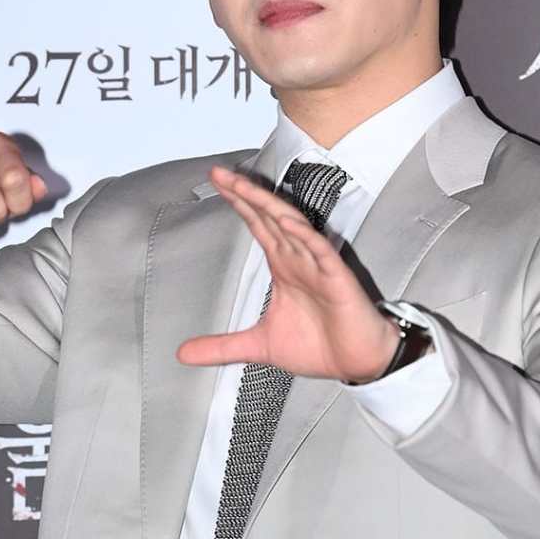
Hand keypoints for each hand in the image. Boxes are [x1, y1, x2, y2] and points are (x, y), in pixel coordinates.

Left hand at [176, 165, 400, 382]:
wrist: (356, 364)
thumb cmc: (318, 347)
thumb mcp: (259, 346)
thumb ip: (222, 346)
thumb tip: (184, 353)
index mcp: (283, 267)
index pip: (257, 226)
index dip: (239, 203)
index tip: (217, 182)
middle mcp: (299, 259)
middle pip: (269, 217)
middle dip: (246, 194)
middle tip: (220, 174)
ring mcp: (319, 266)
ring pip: (292, 226)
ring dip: (269, 206)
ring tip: (245, 187)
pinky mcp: (338, 279)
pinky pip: (320, 251)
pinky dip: (305, 236)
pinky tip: (287, 222)